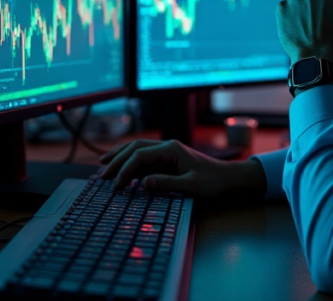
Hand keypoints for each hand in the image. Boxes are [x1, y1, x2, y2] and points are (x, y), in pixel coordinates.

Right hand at [98, 139, 266, 197]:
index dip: (125, 169)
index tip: (116, 184)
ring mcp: (167, 153)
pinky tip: (121, 174)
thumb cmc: (214, 182)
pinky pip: (145, 161)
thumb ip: (166, 184)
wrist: (230, 180)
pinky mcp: (168, 161)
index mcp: (171, 148)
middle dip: (116, 160)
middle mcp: (167, 147)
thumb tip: (142, 183)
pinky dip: (131, 166)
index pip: (140, 155)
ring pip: (137, 151)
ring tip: (104, 167)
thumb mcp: (191, 186)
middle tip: (102, 174)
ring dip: (120, 159)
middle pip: (135, 148)